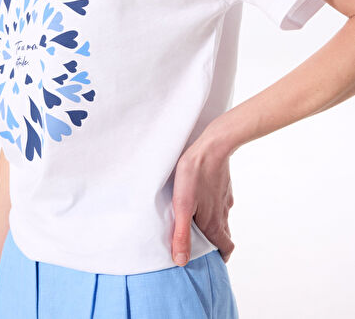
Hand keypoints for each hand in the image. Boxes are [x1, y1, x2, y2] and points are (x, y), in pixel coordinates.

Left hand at [171, 138, 234, 265]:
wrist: (212, 147)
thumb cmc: (194, 175)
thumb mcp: (182, 206)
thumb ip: (182, 234)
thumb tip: (181, 261)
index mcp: (213, 223)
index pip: (226, 248)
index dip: (221, 256)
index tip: (212, 259)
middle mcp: (222, 213)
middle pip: (224, 235)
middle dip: (216, 243)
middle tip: (201, 242)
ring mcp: (224, 198)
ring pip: (223, 218)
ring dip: (214, 224)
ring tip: (197, 221)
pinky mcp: (223, 185)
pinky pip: (220, 201)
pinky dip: (214, 207)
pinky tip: (202, 198)